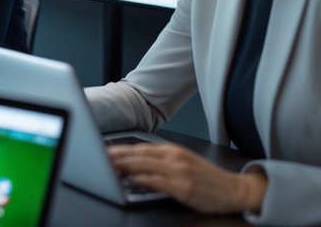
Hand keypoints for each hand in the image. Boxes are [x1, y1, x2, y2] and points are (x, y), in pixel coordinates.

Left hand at [108, 143, 267, 213]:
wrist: (236, 189)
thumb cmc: (208, 178)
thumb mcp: (183, 162)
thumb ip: (160, 161)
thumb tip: (135, 162)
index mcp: (173, 150)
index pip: (140, 147)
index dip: (121, 150)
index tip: (105, 151)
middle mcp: (175, 158)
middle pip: (139, 155)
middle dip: (117, 157)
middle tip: (100, 158)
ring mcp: (180, 172)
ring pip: (145, 166)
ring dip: (125, 166)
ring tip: (109, 168)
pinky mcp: (185, 188)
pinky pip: (159, 182)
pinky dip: (143, 180)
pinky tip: (132, 180)